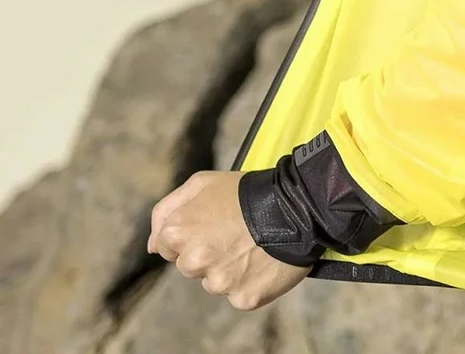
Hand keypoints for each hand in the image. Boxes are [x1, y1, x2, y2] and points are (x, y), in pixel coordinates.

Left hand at [147, 170, 313, 310]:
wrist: (296, 204)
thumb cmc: (246, 191)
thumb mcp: (202, 183)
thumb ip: (166, 211)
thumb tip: (151, 247)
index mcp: (177, 233)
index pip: (166, 247)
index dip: (191, 234)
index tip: (213, 225)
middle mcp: (193, 261)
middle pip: (189, 267)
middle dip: (207, 253)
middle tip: (235, 234)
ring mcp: (218, 282)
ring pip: (214, 282)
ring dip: (229, 269)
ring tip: (253, 245)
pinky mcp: (243, 297)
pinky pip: (239, 294)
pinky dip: (250, 281)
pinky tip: (263, 261)